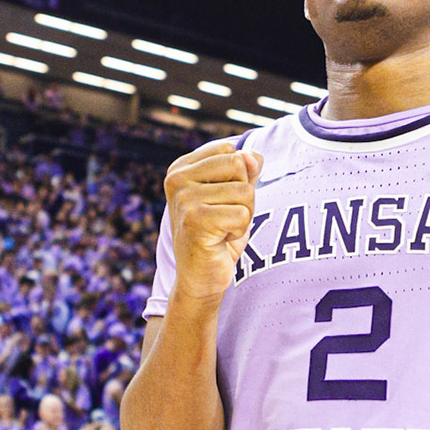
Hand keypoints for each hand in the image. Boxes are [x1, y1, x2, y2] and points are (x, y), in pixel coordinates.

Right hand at [163, 139, 262, 302]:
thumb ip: (244, 169)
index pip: (230, 151)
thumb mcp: (234, 194)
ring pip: (244, 192)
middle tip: (225, 216)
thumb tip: (253, 156)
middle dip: (244, 195)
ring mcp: (183, 199)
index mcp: (181, 168)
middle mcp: (177, 179)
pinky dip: (240, 231)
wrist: (201, 277)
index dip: (238, 177)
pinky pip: (242, 214)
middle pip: (238, 166)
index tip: (220, 201)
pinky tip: (221, 239)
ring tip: (222, 229)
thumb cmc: (218, 233)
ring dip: (243, 215)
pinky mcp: (195, 220)